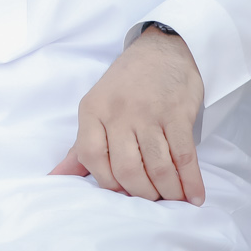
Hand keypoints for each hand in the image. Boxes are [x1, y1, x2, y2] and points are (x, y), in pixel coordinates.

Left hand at [49, 25, 204, 202]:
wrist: (162, 50)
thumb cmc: (126, 86)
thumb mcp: (96, 108)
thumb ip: (80, 146)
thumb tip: (56, 177)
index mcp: (92, 110)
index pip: (91, 157)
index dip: (107, 182)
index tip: (122, 193)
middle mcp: (118, 112)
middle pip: (126, 168)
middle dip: (142, 193)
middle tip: (152, 201)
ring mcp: (149, 112)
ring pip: (158, 166)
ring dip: (168, 191)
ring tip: (173, 200)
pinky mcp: (178, 114)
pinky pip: (184, 156)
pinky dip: (191, 181)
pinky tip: (194, 196)